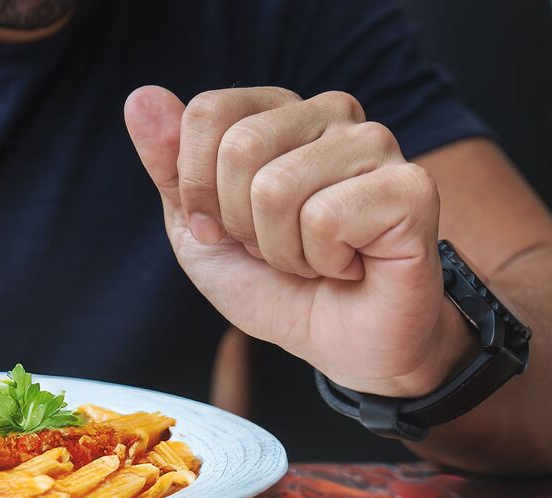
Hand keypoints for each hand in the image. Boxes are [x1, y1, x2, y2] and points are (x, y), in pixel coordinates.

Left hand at [124, 86, 474, 397]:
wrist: (335, 343)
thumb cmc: (273, 283)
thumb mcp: (198, 229)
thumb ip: (168, 166)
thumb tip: (140, 98)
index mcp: (277, 113)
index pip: (208, 112)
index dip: (199, 188)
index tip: (226, 227)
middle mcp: (331, 113)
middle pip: (240, 148)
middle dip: (240, 223)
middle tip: (277, 249)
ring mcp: (376, 145)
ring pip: (278, 188)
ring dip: (282, 249)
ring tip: (314, 258)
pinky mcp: (411, 188)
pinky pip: (326, 219)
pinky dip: (323, 261)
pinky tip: (349, 265)